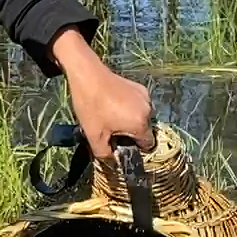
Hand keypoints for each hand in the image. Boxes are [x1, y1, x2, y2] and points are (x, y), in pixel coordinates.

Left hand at [50, 28, 154, 161]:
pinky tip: (113, 105)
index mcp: (140, 124)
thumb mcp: (94, 136)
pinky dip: (130, 108)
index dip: (135, 148)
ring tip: (111, 117)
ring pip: (141, 117)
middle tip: (111, 130)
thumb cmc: (91, 107)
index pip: (147, 145)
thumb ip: (105, 154)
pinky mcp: (139, 87)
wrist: (88, 75)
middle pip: (144, 130)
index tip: (121, 146)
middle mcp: (148, 110)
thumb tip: (112, 161)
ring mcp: (145, 96)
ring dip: (130, 120)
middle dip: (130, 134)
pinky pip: (138, 104)